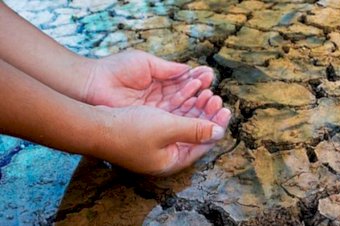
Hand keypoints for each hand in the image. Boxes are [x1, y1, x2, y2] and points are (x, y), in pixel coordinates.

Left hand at [84, 50, 214, 111]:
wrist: (93, 85)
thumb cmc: (116, 70)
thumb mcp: (146, 63)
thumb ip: (168, 69)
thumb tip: (189, 70)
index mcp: (158, 84)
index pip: (183, 85)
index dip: (197, 82)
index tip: (210, 77)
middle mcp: (158, 101)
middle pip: (185, 101)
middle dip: (202, 98)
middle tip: (214, 94)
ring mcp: (154, 114)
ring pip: (181, 113)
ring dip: (197, 108)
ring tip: (211, 99)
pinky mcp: (149, 125)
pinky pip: (172, 121)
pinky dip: (186, 116)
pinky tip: (198, 110)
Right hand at [94, 102, 230, 175]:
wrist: (95, 125)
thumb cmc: (130, 130)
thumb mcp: (167, 129)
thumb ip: (195, 130)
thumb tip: (219, 132)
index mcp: (172, 160)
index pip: (202, 145)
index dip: (216, 126)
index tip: (226, 109)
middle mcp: (165, 154)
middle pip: (194, 133)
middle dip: (206, 114)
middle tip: (216, 98)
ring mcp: (156, 143)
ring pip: (183, 123)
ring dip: (194, 108)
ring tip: (205, 92)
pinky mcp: (147, 131)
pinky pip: (171, 118)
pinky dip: (180, 106)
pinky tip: (187, 93)